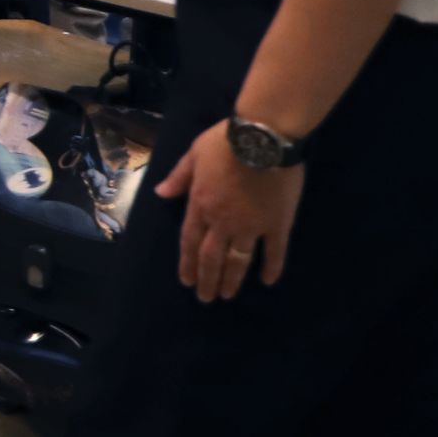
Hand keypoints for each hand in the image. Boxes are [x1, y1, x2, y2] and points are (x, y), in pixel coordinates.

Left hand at [155, 120, 306, 301]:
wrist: (263, 139)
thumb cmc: (225, 143)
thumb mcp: (193, 155)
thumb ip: (179, 177)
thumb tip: (160, 193)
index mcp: (200, 205)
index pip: (190, 241)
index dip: (188, 263)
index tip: (187, 281)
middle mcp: (223, 222)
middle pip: (211, 257)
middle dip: (207, 279)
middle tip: (206, 298)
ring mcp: (251, 226)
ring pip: (238, 260)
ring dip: (232, 279)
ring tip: (228, 295)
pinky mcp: (277, 224)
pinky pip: (274, 251)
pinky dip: (272, 267)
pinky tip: (268, 280)